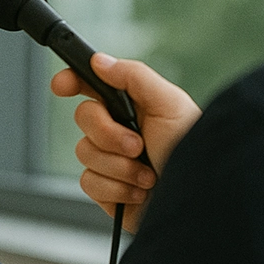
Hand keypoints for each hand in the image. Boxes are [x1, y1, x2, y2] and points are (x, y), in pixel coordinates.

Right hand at [51, 53, 201, 232]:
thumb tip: (99, 61)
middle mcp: (118, 130)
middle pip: (83, 117)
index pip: (91, 85)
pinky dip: (117, 189)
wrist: (201, 202)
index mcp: (132, 105)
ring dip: (120, 166)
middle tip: (138, 145)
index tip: (61, 86)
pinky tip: (140, 192)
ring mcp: (111, 160)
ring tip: (148, 175)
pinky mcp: (107, 191)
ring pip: (84, 152)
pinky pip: (88, 182)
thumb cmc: (195, 152)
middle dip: (110, 134)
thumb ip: (134, 76)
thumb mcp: (170, 104)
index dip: (71, 81)